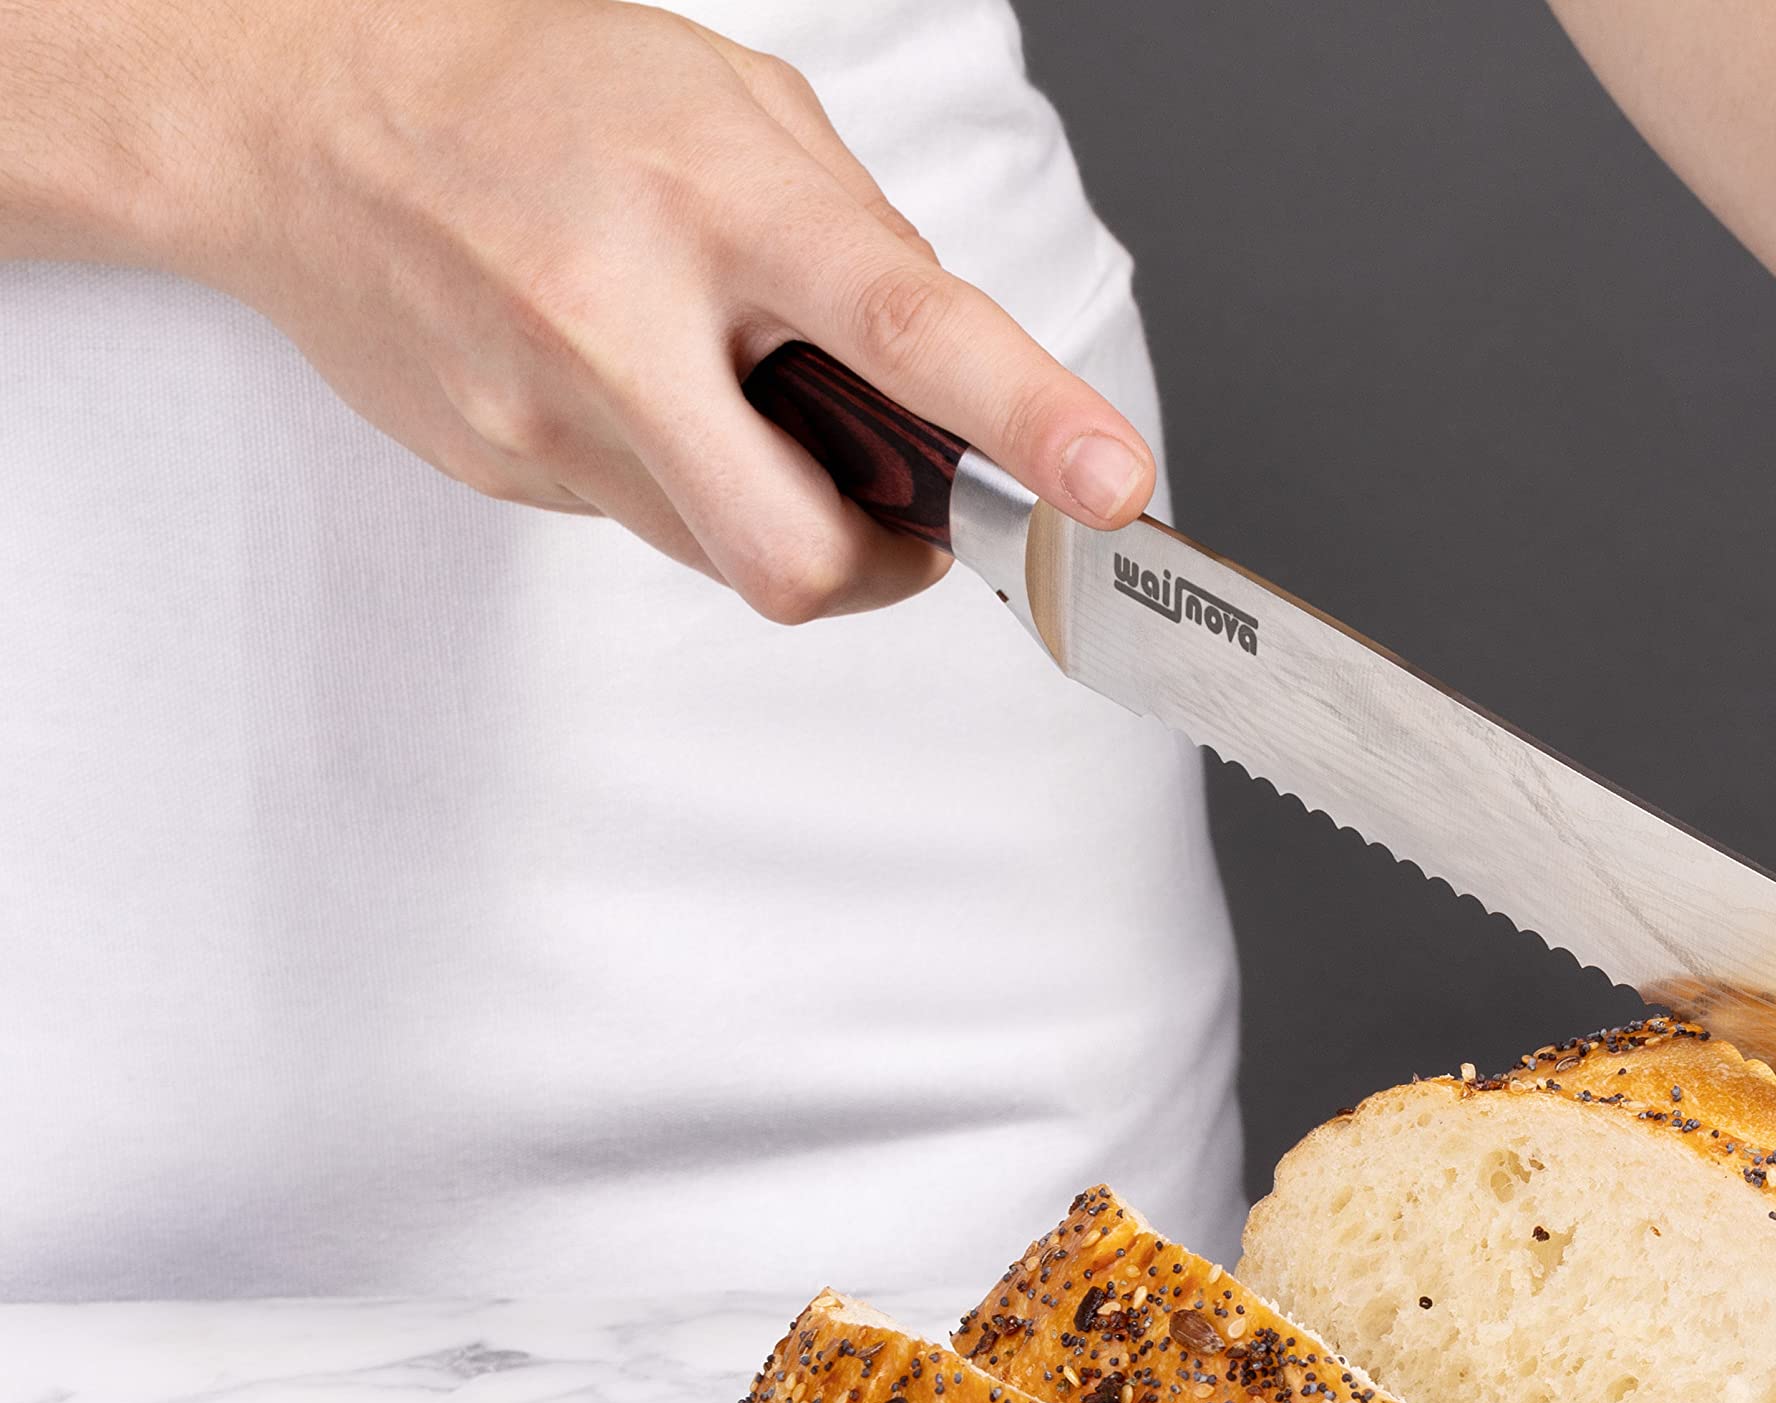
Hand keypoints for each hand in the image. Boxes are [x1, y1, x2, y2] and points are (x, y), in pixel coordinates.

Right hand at [26, 0, 1153, 617]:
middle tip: (901, 512)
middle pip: (799, 550)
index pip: (903, 328)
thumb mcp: (732, 104)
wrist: (298, 116)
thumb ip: (857, 236)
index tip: (1106, 488)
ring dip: (782, 512)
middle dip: (881, 565)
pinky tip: (641, 394)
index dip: (1023, 423)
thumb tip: (951, 378)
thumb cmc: (533, 94)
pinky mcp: (505, 475)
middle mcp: (624, 320)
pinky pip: (654, 532)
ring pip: (729, 560)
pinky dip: (690, 489)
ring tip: (734, 398)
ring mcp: (550, 418)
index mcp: (715, 196)